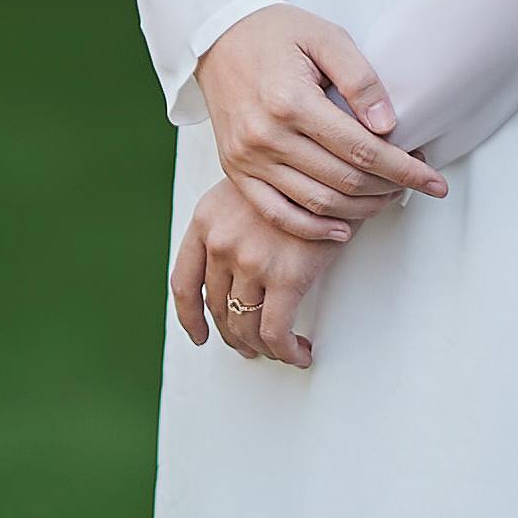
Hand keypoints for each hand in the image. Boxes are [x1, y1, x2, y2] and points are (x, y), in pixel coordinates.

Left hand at [171, 173, 332, 367]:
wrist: (334, 163)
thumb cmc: (298, 177)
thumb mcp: (248, 189)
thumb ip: (231, 225)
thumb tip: (232, 272)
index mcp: (206, 219)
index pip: (183, 281)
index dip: (190, 317)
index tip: (200, 335)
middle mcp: (221, 241)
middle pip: (218, 307)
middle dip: (234, 334)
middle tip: (249, 345)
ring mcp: (250, 260)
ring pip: (246, 324)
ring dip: (261, 346)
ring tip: (278, 350)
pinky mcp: (286, 276)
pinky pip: (276, 331)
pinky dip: (285, 351)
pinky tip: (298, 353)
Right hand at [195, 7, 445, 248]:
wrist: (216, 37)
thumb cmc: (276, 33)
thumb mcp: (326, 37)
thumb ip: (361, 79)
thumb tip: (388, 126)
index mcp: (292, 102)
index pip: (362, 150)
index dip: (405, 169)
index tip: (435, 180)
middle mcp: (266, 136)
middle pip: (343, 181)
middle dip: (390, 188)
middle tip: (416, 182)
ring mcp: (247, 158)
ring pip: (316, 202)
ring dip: (361, 209)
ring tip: (389, 199)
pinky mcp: (235, 170)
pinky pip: (276, 212)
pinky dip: (312, 228)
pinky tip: (342, 229)